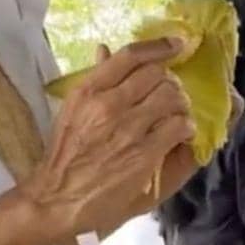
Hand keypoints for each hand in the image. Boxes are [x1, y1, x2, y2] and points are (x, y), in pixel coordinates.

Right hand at [23, 38, 194, 238]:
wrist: (57, 199)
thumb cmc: (64, 156)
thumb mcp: (72, 111)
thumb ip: (94, 81)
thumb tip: (105, 49)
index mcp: (88, 90)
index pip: (130, 55)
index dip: (159, 47)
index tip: (176, 45)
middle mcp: (108, 104)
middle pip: (157, 75)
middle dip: (171, 83)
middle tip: (172, 96)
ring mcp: (128, 128)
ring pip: (172, 98)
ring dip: (181, 105)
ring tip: (178, 116)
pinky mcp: (144, 153)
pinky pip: (178, 127)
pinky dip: (186, 128)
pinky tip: (182, 135)